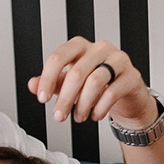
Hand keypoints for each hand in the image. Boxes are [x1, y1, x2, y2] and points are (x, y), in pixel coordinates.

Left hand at [28, 37, 156, 125]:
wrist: (126, 93)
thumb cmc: (97, 84)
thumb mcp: (71, 83)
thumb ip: (52, 82)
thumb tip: (32, 84)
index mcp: (81, 46)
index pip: (59, 57)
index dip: (47, 79)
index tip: (42, 98)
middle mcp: (99, 49)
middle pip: (76, 72)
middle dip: (65, 98)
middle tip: (59, 115)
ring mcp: (118, 60)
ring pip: (95, 81)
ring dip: (83, 104)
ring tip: (79, 116)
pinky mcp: (131, 76)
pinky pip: (112, 92)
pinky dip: (100, 107)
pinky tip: (95, 115)